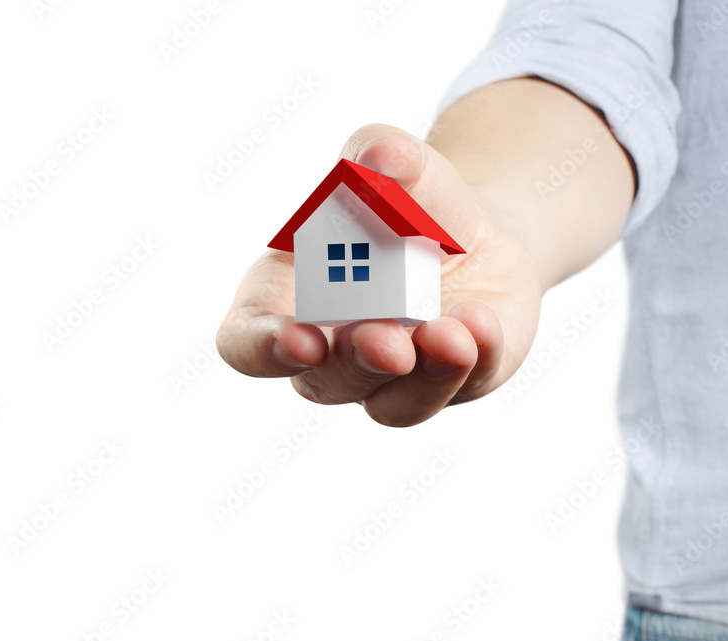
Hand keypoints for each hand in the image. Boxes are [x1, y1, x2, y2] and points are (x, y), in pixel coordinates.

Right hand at [216, 124, 542, 425]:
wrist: (471, 230)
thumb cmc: (404, 201)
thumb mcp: (393, 163)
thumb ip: (377, 151)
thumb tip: (382, 155)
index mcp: (282, 300)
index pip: (246, 344)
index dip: (264, 349)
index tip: (300, 339)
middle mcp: (329, 353)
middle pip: (324, 382)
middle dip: (356, 363)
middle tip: (385, 340)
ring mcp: (388, 380)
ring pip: (394, 403)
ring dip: (422, 375)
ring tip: (449, 333)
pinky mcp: (450, 383)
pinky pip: (457, 387)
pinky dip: (472, 359)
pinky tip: (481, 324)